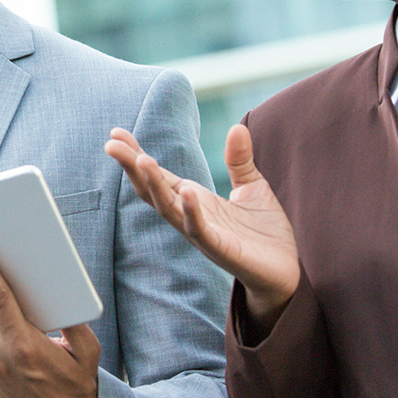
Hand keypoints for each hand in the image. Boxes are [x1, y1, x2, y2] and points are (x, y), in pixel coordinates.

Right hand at [106, 124, 299, 329]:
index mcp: (193, 200)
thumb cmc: (264, 232)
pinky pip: (200, 231)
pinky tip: (187, 192)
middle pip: (152, 190)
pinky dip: (192, 212)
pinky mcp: (221, 249)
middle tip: (111, 145)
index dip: (136, 155)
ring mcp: (202, 234)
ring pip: (169, 209)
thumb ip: (239, 160)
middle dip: (132, 168)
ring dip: (154, 186)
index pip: (158, 175)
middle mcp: (190, 216)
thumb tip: (236, 126)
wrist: (287, 270)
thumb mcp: (252, 187)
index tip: (115, 134)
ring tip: (142, 160)